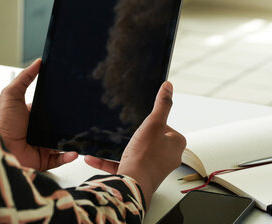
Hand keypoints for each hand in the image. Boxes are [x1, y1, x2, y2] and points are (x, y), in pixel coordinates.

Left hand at [0, 59, 77, 170]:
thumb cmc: (1, 120)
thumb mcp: (12, 93)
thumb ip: (25, 77)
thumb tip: (39, 61)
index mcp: (33, 115)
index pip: (53, 110)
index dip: (64, 106)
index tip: (76, 101)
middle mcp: (38, 131)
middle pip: (60, 127)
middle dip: (72, 125)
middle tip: (85, 120)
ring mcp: (41, 145)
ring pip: (62, 143)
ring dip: (73, 141)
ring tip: (84, 136)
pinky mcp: (42, 159)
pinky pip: (59, 159)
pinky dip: (68, 156)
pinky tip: (74, 151)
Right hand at [85, 82, 185, 206]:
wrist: (132, 185)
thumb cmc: (146, 156)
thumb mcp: (153, 123)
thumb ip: (162, 104)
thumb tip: (168, 86)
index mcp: (177, 144)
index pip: (166, 126)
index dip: (152, 123)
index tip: (143, 124)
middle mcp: (168, 157)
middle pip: (150, 138)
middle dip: (135, 135)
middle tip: (128, 134)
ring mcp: (153, 168)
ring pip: (136, 152)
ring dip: (122, 148)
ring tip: (111, 143)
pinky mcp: (139, 176)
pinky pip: (122, 165)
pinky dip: (109, 161)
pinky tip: (94, 156)